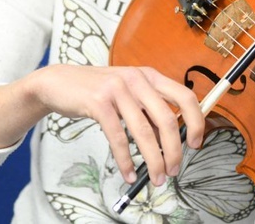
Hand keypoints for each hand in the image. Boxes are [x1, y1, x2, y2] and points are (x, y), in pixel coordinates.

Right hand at [28, 64, 204, 185]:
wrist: (59, 82)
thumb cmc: (97, 91)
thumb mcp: (128, 92)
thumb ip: (148, 109)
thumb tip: (171, 140)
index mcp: (149, 75)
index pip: (185, 96)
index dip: (196, 122)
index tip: (196, 144)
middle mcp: (137, 79)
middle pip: (167, 120)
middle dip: (173, 151)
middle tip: (173, 170)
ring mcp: (117, 89)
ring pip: (144, 132)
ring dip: (153, 160)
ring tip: (155, 178)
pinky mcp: (98, 102)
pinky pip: (118, 138)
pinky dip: (125, 160)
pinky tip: (129, 173)